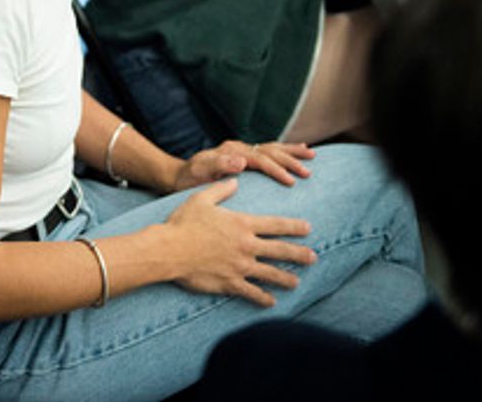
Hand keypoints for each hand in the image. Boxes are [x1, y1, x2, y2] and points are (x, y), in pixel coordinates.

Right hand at [166, 177, 317, 305]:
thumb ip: (221, 189)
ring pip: (270, 273)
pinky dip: (263, 298)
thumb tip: (235, 180)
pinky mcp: (230, 283)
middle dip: (299, 254)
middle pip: (280, 250)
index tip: (308, 228)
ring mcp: (240, 266)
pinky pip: (252, 292)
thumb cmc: (183, 223)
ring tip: (297, 282)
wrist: (168, 249)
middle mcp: (246, 245)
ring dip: (286, 278)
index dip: (293, 226)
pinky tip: (272, 302)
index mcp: (242, 224)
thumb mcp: (201, 199)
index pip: (275, 225)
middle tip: (313, 257)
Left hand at [172, 140, 314, 189]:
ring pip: (272, 148)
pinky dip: (284, 151)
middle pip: (270, 151)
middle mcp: (239, 148)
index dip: (276, 169)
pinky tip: (298, 150)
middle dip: (290, 160)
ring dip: (292, 152)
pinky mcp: (244, 156)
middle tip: (308, 172)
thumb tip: (241, 161)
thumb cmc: (188, 178)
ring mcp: (242, 150)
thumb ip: (219, 164)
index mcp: (231, 151)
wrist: (179, 176)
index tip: (291, 181)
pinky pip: (268, 151)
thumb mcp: (199, 171)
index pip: (260, 159)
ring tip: (312, 155)